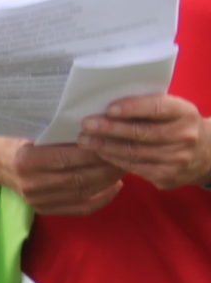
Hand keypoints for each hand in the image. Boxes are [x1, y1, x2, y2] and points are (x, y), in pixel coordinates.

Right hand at [1, 139, 123, 215]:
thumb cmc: (19, 138)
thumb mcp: (33, 130)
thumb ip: (59, 131)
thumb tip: (98, 127)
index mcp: (26, 161)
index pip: (68, 157)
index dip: (95, 151)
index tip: (116, 141)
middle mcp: (31, 184)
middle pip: (80, 177)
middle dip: (108, 166)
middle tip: (127, 153)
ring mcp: (37, 199)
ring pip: (84, 192)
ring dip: (109, 180)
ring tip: (124, 166)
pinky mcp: (44, 209)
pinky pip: (80, 208)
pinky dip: (102, 199)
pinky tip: (115, 186)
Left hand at [79, 93, 210, 190]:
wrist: (206, 153)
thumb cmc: (176, 124)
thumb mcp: (172, 110)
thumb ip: (147, 106)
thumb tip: (106, 105)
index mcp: (185, 113)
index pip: (157, 108)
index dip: (132, 108)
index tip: (109, 109)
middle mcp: (185, 136)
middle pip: (141, 133)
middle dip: (110, 129)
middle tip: (86, 124)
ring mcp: (178, 158)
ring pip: (134, 153)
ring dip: (105, 146)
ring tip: (85, 140)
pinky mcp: (168, 176)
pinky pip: (135, 167)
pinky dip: (113, 160)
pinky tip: (99, 153)